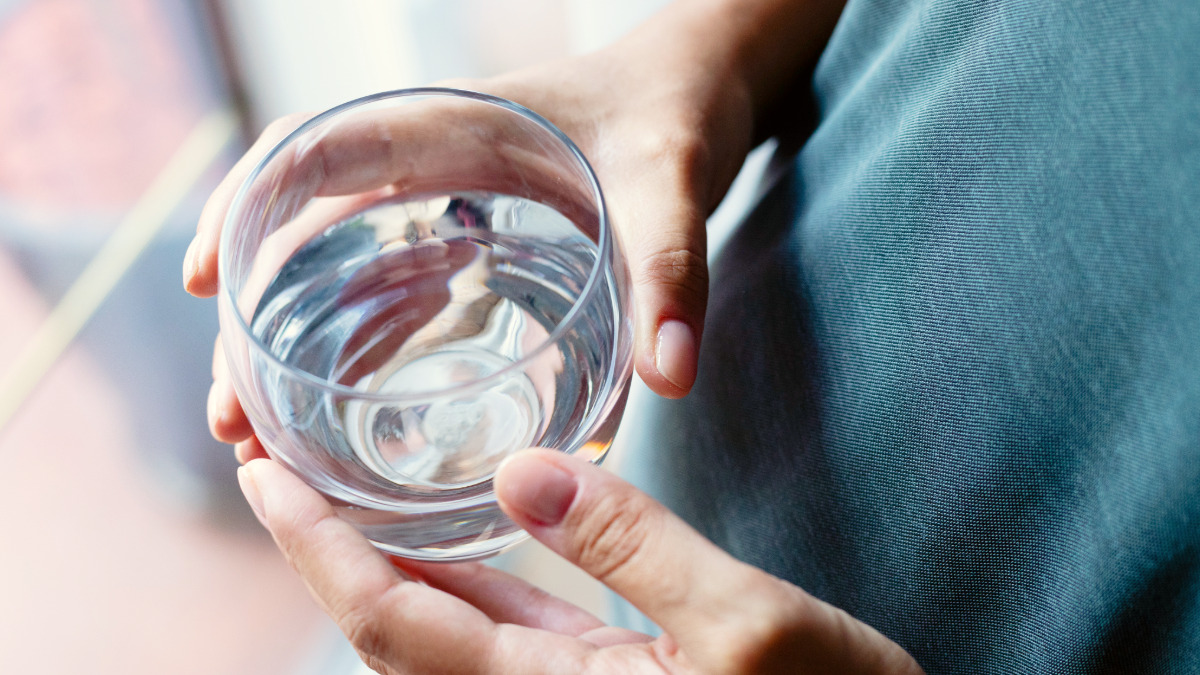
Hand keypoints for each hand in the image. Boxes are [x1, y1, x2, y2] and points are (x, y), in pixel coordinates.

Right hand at [185, 0, 848, 450]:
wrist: (705, 87)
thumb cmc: (677, 110)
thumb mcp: (672, 181)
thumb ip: (671, 269)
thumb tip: (667, 377)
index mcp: (453, 126)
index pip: (316, 149)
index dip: (245, 208)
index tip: (207, 283)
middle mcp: (433, 162)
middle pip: (305, 231)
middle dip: (257, 320)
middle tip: (234, 415)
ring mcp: (451, 200)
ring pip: (340, 266)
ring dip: (295, 344)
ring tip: (264, 434)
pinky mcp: (479, 233)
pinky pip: (395, 281)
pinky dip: (358, 337)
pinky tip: (347, 398)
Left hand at [237, 448, 922, 673]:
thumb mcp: (751, 625)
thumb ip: (632, 548)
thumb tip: (518, 473)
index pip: (392, 622)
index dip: (315, 549)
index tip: (258, 474)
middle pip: (390, 634)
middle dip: (321, 552)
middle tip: (271, 466)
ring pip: (433, 637)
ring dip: (373, 565)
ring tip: (329, 491)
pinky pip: (490, 636)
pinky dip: (447, 582)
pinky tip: (441, 538)